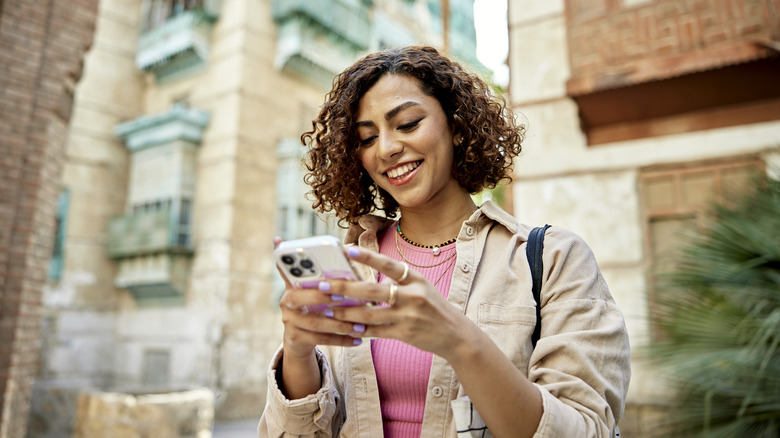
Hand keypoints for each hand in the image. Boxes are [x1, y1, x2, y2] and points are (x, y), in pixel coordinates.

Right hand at [274, 237, 367, 360]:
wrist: (300, 338)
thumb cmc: (315, 306)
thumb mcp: (316, 289)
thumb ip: (327, 275)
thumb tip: (349, 252)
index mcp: (292, 284)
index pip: (285, 269)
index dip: (293, 265)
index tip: (311, 263)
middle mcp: (286, 301)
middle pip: (298, 298)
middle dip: (321, 297)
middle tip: (342, 297)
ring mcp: (289, 320)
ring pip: (314, 322)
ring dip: (339, 324)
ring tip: (360, 325)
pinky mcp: (295, 338)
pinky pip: (319, 339)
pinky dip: (340, 339)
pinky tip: (357, 340)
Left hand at [325, 246, 471, 359]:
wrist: (457, 335)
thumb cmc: (433, 308)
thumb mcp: (422, 287)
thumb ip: (398, 281)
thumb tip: (367, 278)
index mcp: (417, 279)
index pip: (390, 265)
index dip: (369, 257)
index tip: (348, 250)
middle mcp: (413, 296)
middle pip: (373, 290)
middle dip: (345, 287)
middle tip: (322, 285)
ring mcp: (409, 316)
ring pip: (370, 314)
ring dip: (345, 312)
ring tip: (327, 309)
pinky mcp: (405, 334)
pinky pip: (376, 332)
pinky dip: (359, 330)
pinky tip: (344, 327)